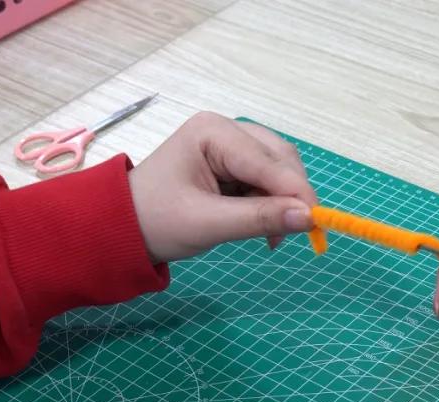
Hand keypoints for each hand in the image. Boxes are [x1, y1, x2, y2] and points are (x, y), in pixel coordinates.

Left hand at [128, 112, 317, 261]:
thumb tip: (308, 219)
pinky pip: (268, 180)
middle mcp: (225, 129)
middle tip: (291, 234)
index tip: (316, 223)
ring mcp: (231, 145)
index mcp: (212, 132)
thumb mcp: (208, 224)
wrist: (122, 228)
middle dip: (290, 196)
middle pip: (280, 159)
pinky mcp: (234, 163)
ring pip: (280, 169)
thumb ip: (259, 219)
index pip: (267, 160)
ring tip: (271, 235)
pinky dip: (273, 203)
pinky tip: (265, 226)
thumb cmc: (155, 222)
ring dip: (283, 202)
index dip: (295, 191)